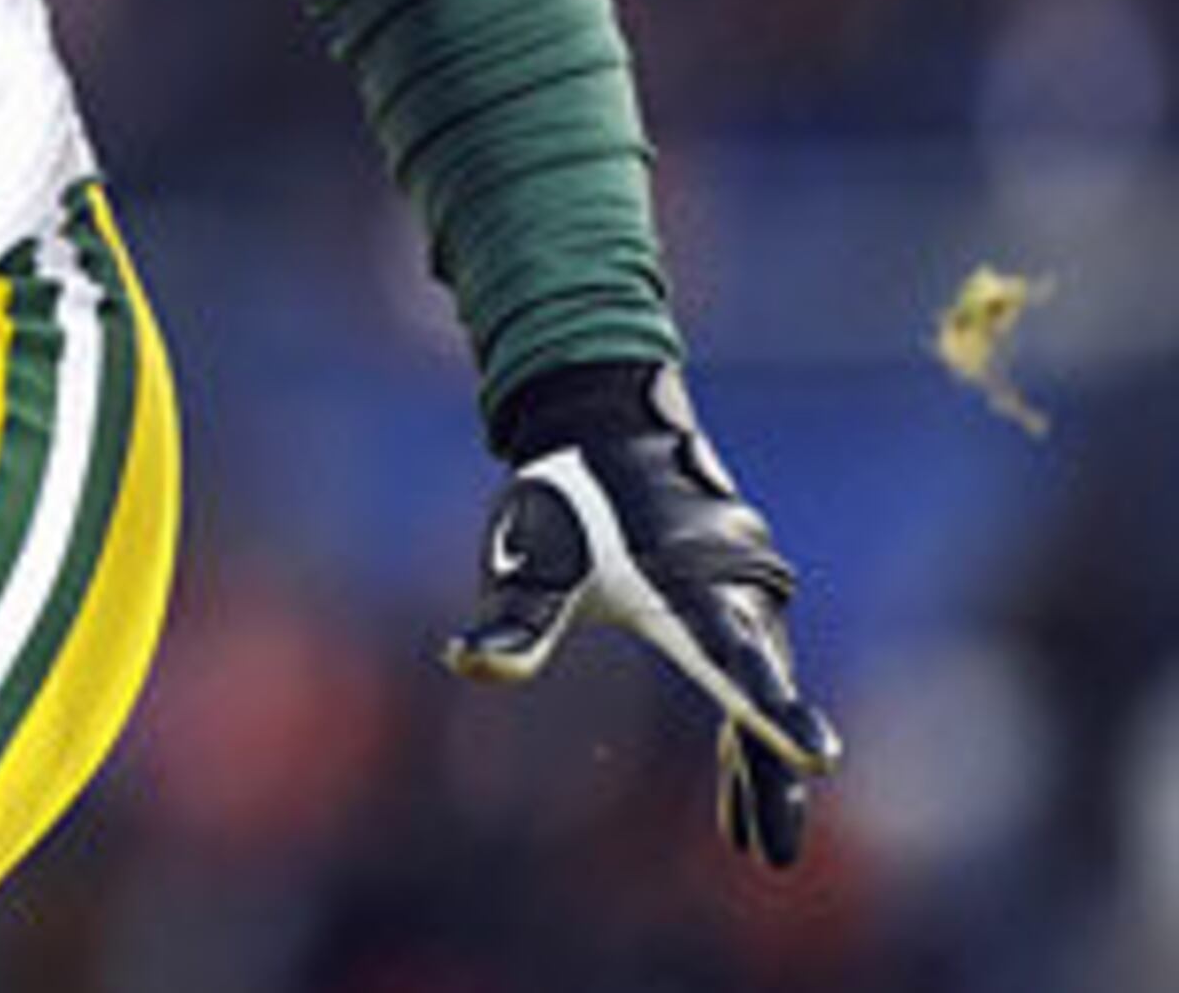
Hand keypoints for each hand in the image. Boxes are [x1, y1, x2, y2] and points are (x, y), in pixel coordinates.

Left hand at [441, 362, 841, 864]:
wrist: (607, 428)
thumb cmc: (566, 496)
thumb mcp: (533, 559)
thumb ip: (514, 619)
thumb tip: (465, 663)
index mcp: (688, 586)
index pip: (733, 661)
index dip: (770, 714)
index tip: (818, 760)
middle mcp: (733, 594)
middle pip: (761, 694)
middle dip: (769, 773)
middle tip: (774, 855)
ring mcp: (743, 602)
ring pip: (762, 693)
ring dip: (759, 766)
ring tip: (760, 850)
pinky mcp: (734, 610)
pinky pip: (750, 682)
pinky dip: (746, 736)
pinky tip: (736, 801)